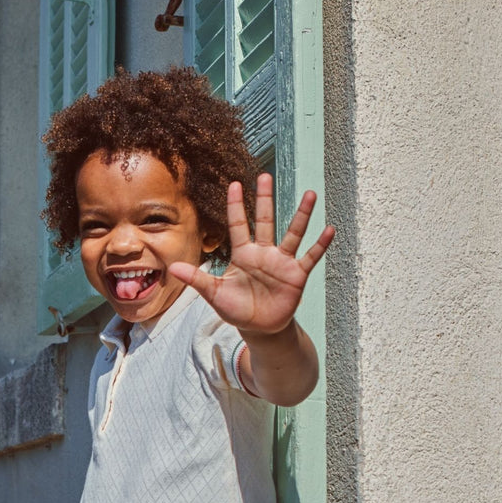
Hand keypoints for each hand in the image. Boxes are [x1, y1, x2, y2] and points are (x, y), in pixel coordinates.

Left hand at [169, 175, 333, 337]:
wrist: (260, 328)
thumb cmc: (237, 309)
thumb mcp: (214, 294)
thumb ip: (197, 278)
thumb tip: (171, 269)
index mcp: (243, 254)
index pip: (238, 225)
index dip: (235, 206)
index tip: (234, 183)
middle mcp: (264, 253)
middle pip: (265, 220)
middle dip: (264, 199)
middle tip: (265, 174)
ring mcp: (282, 262)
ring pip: (293, 233)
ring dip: (301, 215)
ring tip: (310, 194)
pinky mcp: (297, 275)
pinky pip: (310, 256)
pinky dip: (320, 245)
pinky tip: (329, 229)